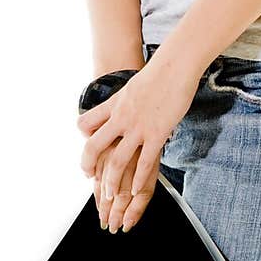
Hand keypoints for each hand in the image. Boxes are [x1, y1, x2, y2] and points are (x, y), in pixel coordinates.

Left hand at [77, 59, 196, 231]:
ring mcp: (137, 128)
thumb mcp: (133, 86)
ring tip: (111, 195)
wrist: (175, 66)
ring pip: (116, 161)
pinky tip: (136, 190)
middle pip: (93, 147)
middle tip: (90, 178)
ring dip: (111, 182)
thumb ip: (126, 101)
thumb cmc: (160, 73)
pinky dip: (137, 180)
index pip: (85, 124)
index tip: (90, 147)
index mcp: (113, 105)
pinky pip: (144, 163)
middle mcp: (120, 118)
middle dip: (88, 166)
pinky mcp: (157, 134)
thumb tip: (126, 106)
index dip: (84, 137)